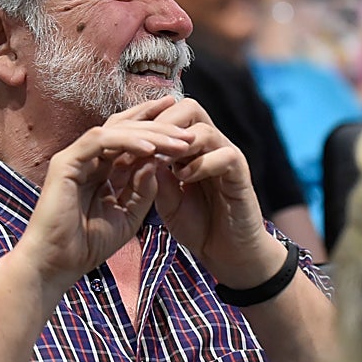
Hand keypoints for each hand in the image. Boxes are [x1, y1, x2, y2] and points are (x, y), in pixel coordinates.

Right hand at [17, 97, 193, 289]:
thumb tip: (158, 162)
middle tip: (190, 130)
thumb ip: (143, 190)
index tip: (188, 130)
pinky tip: (151, 150)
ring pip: (115, 130)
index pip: (131, 140)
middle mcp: (88, 158)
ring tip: (178, 141)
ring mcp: (75, 157)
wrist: (58, 265)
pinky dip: (126, 142)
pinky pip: (100, 142)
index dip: (158, 130)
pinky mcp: (66, 162)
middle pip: (125, 128)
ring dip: (149, 133)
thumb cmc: (88, 245)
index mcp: (101, 169)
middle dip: (159, 125)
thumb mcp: (128, 216)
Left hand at [149, 98, 284, 285]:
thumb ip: (153, 176)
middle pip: (188, 108)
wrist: (228, 253)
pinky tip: (184, 178)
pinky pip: (225, 156)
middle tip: (140, 149)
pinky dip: (201, 164)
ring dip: (177, 145)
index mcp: (190, 147)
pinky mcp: (241, 174)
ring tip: (161, 164)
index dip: (144, 125)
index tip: (121, 145)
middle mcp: (210, 145)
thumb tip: (133, 154)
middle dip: (160, 125)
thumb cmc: (197, 224)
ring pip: (204, 129)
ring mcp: (227, 156)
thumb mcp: (165, 200)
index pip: (168, 115)